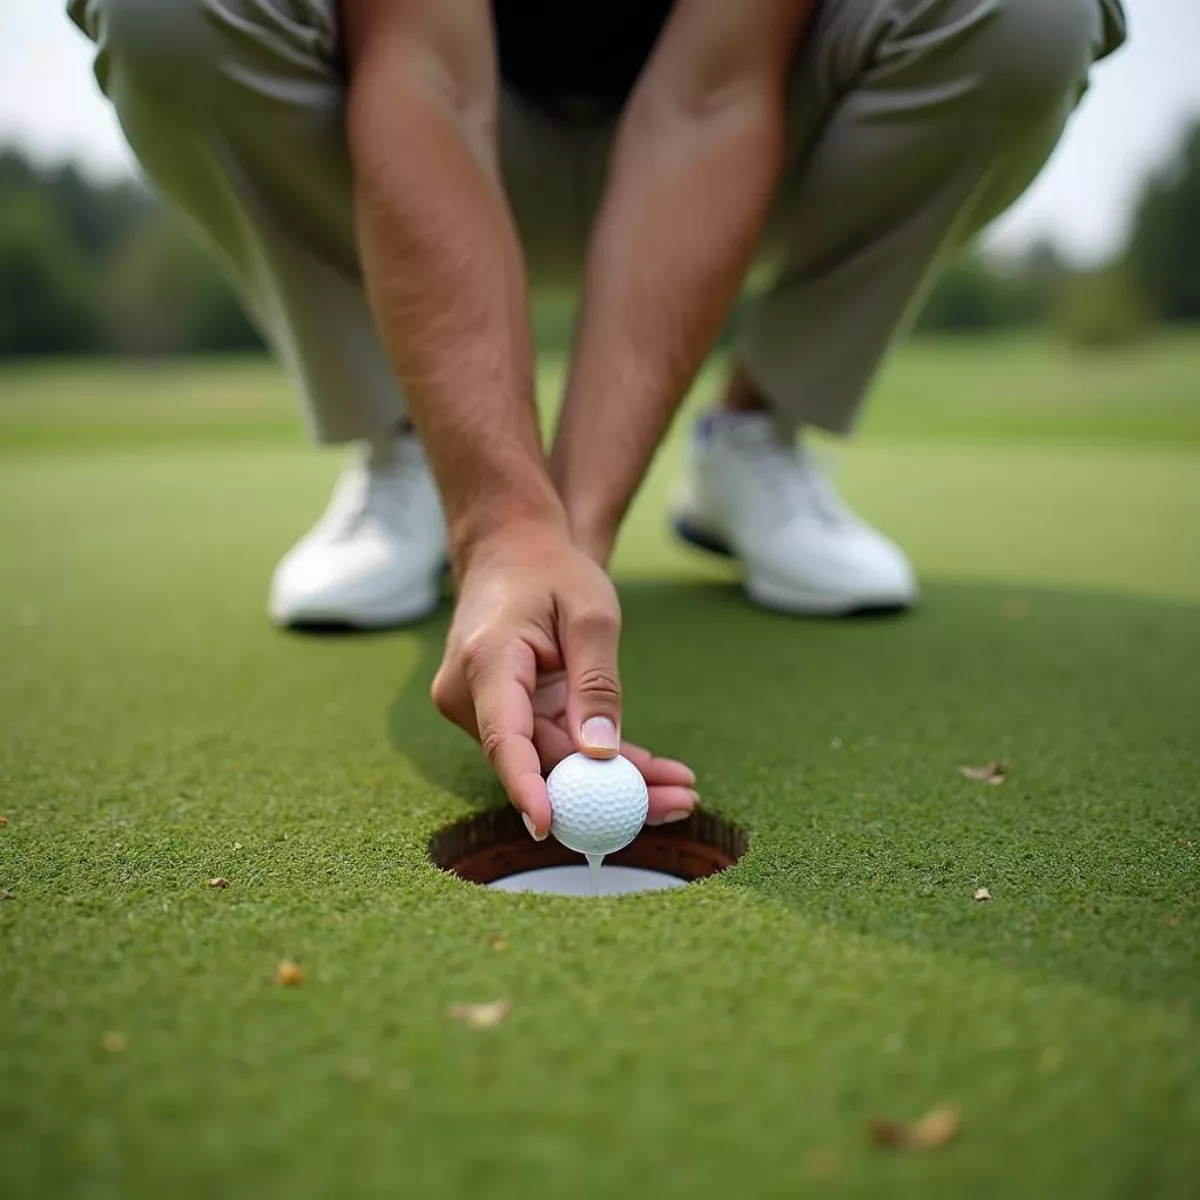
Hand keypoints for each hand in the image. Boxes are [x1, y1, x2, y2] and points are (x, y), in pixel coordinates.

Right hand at [432, 521, 697, 837]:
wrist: (508, 550)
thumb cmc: (549, 571)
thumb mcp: (590, 615)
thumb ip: (597, 684)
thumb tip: (602, 756)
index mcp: (487, 661)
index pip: (503, 738)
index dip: (527, 788)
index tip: (550, 827)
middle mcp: (471, 694)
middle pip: (540, 760)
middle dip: (608, 789)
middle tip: (678, 803)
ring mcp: (481, 709)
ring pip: (549, 760)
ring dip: (611, 778)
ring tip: (680, 790)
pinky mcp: (502, 716)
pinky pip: (550, 746)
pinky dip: (596, 760)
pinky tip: (651, 772)